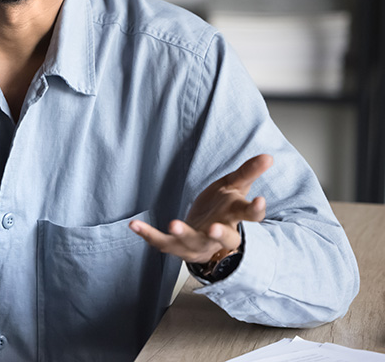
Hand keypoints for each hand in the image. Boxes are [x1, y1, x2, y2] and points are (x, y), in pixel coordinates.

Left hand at [129, 154, 271, 263]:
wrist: (207, 235)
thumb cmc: (223, 208)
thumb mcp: (234, 187)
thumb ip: (248, 172)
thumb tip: (268, 156)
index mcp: (234, 218)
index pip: (249, 217)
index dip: (255, 210)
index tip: (259, 200)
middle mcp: (218, 235)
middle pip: (224, 239)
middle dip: (219, 235)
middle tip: (213, 229)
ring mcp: (198, 243)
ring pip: (192, 243)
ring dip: (183, 234)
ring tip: (173, 224)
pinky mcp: (177, 246)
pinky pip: (162, 243)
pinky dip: (148, 235)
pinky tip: (134, 225)